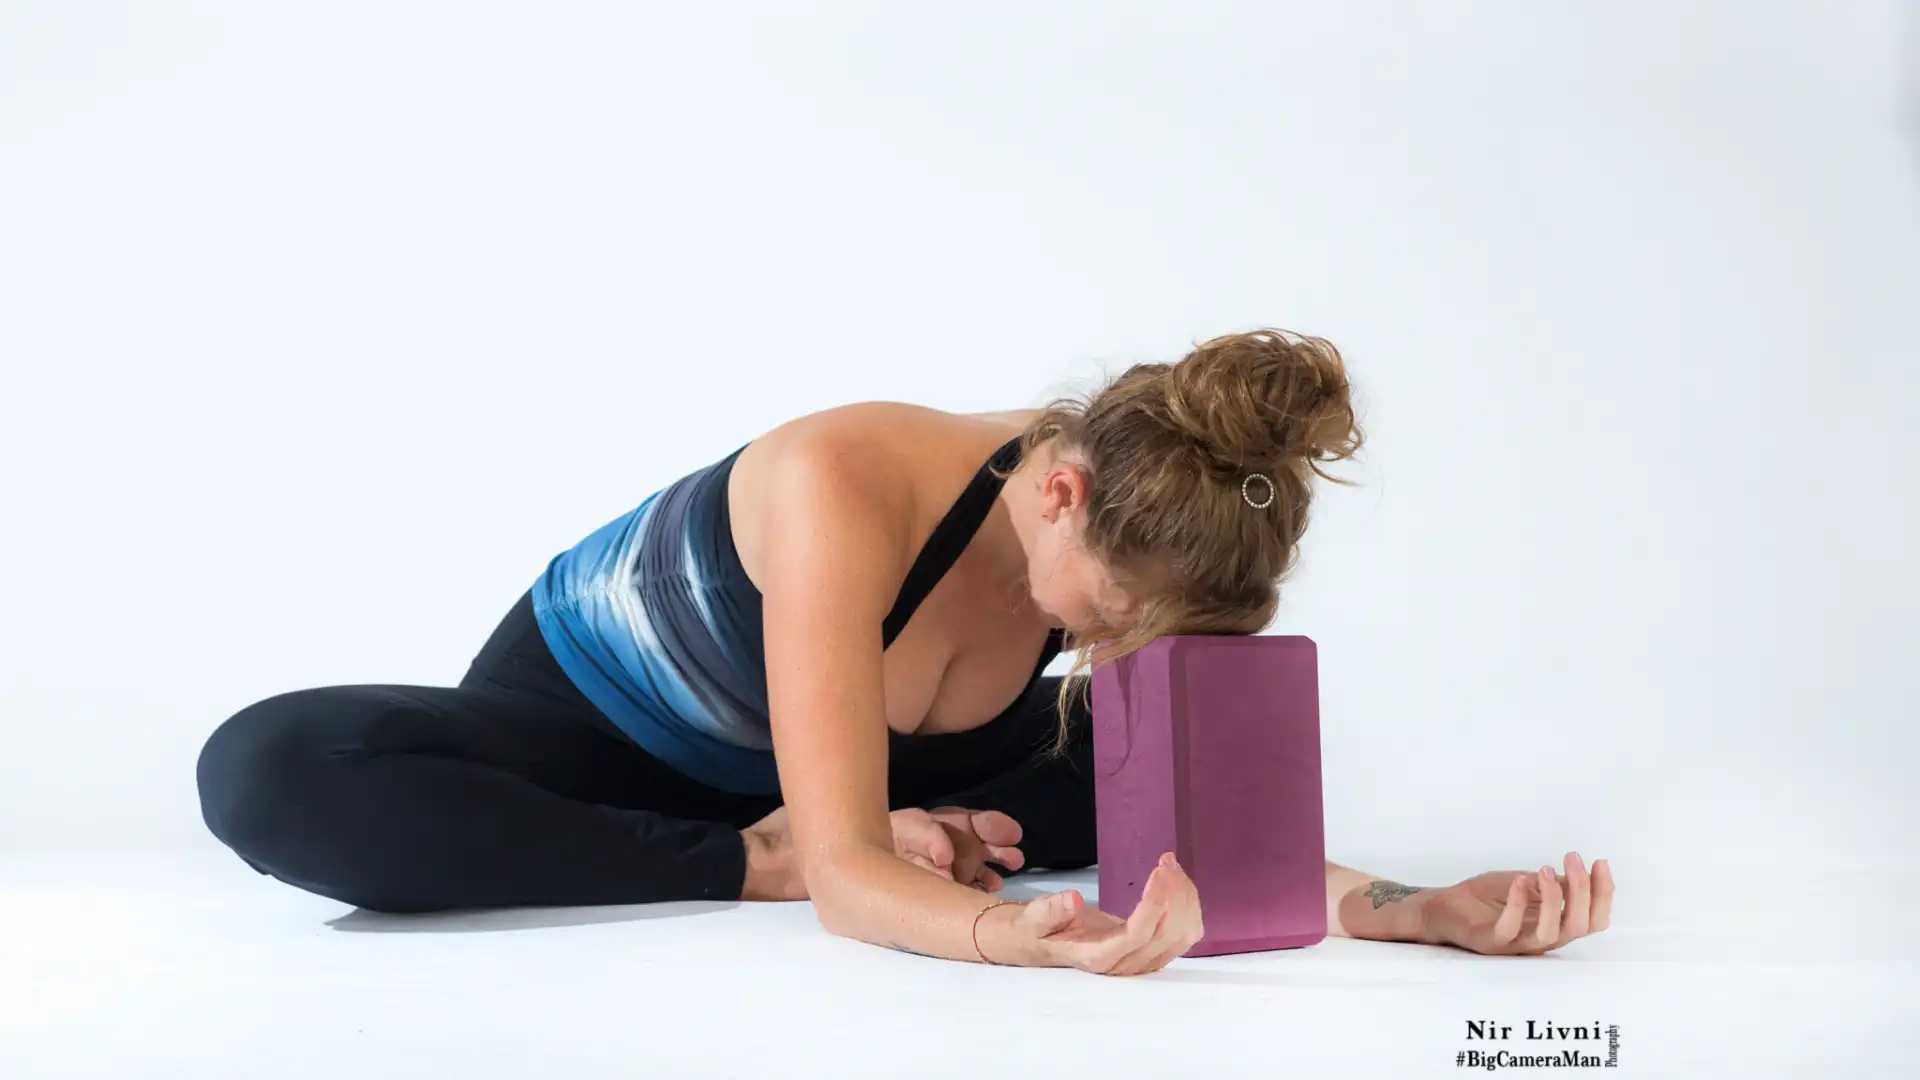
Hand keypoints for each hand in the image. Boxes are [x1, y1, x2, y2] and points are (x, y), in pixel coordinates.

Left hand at [890, 806, 1025, 891]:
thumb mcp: (907, 827)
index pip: (979, 823)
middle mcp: (959, 847)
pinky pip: (969, 894)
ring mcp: (957, 871)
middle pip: (986, 848)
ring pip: (981, 872)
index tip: (1011, 834)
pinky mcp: (951, 893)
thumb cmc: (891, 839)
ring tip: (998, 881)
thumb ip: (928, 836)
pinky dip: (976, 895)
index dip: (996, 827)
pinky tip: (982, 894)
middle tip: (1014, 859)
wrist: (870, 869)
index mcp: (951, 826)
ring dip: (992, 875)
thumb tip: (946, 860)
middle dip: (1002, 852)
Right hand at [991, 852, 1202, 974]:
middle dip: (1174, 893)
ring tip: (1171, 865)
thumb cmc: (1042, 929)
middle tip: (1166, 859)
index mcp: (1098, 957)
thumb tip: (1072, 899)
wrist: (1046, 944)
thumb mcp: (1035, 918)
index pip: (1138, 934)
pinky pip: (1185, 934)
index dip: (1155, 902)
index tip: (1158, 870)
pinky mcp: (1154, 953)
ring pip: (1182, 936)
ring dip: (1185, 898)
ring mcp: (1143, 962)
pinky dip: (1189, 907)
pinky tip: (1178, 882)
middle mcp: (1126, 965)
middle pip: (1167, 935)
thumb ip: (1050, 911)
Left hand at [1416, 851, 1614, 954]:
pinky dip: (1517, 905)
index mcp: (1555, 925)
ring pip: (1550, 933)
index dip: (1604, 895)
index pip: (1593, 920)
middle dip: (1582, 891)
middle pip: (1579, 926)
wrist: (1446, 906)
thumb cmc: (1489, 898)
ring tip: (1545, 870)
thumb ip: (1555, 884)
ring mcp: (1517, 943)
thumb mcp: (1529, 884)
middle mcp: (1542, 938)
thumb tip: (1583, 875)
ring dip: (1553, 899)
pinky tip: (1519, 881)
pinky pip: (1509, 929)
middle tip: (1573, 857)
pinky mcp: (1491, 942)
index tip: (1600, 862)